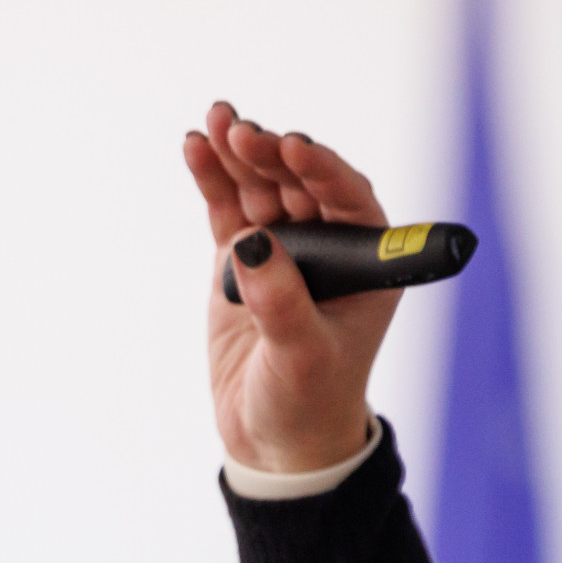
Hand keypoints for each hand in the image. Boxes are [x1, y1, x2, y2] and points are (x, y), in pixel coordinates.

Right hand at [183, 105, 404, 474]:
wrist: (274, 439)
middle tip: (240, 132)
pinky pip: (227, 209)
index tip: (294, 148)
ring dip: (238, 155)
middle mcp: (328, 248)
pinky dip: (212, 179)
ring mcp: (282, 249)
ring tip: (213, 123)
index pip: (349, 201)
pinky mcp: (241, 260)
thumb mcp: (302, 358)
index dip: (322, 169)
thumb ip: (282, 303)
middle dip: (270, 154)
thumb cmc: (308, 401)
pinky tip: (196, 146)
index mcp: (365, 265)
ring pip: (261, 188)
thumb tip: (253, 245)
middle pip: (299, 184)